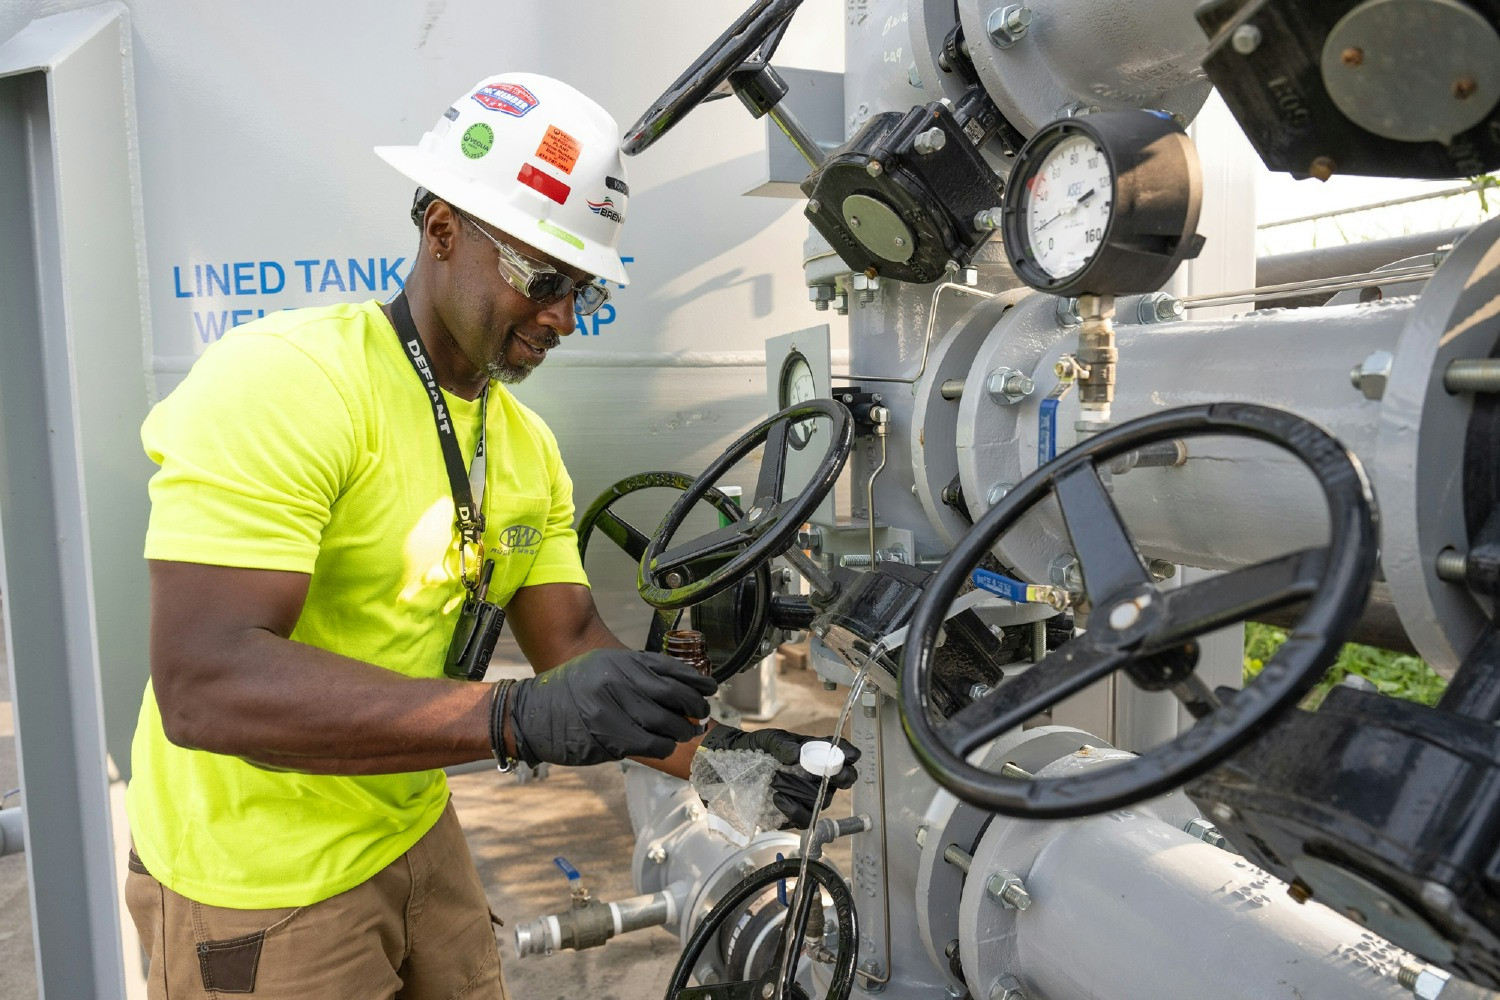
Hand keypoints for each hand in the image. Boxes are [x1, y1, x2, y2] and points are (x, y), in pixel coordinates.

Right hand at [509, 649, 715, 766]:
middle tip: (702, 714)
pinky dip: (662, 746)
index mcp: (619, 662)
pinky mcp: (607, 737)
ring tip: (686, 733)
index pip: (669, 669)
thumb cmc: (569, 691)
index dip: (695, 680)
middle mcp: (618, 682)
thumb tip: (673, 687)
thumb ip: (634, 673)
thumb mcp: (601, 668)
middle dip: (693, 706)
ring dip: (680, 730)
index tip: (711, 689)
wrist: (530, 713)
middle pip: (672, 695)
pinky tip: (665, 745)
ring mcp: (612, 710)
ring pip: (663, 722)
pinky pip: (647, 743)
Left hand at [700, 725, 860, 828]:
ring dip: (801, 791)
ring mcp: (806, 798)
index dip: (848, 756)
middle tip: (826, 773)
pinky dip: (792, 808)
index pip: (841, 755)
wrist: (729, 768)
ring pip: (821, 801)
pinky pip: (803, 818)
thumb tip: (798, 755)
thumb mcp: (768, 740)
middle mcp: (816, 777)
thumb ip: (783, 744)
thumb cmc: (754, 749)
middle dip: (833, 777)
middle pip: (839, 782)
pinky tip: (777, 798)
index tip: (848, 757)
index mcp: (814, 754)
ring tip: (776, 781)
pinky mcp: (793, 815)